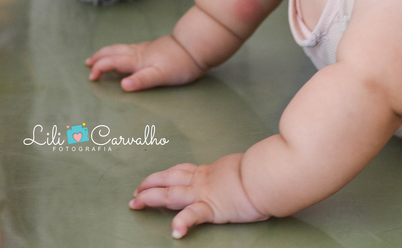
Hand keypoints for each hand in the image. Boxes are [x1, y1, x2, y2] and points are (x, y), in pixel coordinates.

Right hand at [85, 35, 204, 90]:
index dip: (100, 68)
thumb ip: (142, 80)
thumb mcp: (161, 76)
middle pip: (113, 52)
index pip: (112, 62)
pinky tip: (122, 54)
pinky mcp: (151, 48)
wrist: (195, 47)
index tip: (91, 77)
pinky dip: (118, 51)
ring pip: (120, 48)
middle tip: (88, 63)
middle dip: (99, 57)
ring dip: (107, 53)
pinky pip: (128, 48)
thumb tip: (122, 86)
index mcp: (137, 60)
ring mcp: (144, 48)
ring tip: (99, 57)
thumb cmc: (180, 64)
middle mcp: (138, 52)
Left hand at [131, 153, 268, 238]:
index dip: (163, 175)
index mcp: (209, 172)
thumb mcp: (242, 168)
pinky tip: (174, 232)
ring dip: (151, 198)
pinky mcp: (212, 208)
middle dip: (148, 185)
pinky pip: (193, 216)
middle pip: (168, 180)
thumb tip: (239, 175)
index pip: (180, 172)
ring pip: (171, 194)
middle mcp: (202, 181)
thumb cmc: (260, 171)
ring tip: (137, 204)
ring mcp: (204, 194)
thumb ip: (234, 173)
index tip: (151, 180)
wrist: (266, 174)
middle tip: (135, 193)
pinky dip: (182, 223)